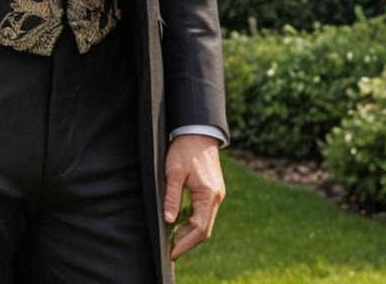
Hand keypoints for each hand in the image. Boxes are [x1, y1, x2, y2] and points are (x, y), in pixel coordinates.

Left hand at [163, 134, 224, 260]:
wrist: (198, 132)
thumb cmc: (184, 149)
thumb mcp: (173, 171)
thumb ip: (172, 196)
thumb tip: (168, 220)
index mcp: (208, 195)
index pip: (199, 229)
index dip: (185, 243)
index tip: (172, 252)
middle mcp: (216, 198)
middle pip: (204, 230)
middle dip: (187, 242)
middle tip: (170, 251)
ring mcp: (216, 195)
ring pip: (205, 222)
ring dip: (190, 232)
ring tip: (172, 240)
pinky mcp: (213, 191)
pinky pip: (205, 213)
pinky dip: (193, 221)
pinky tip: (180, 224)